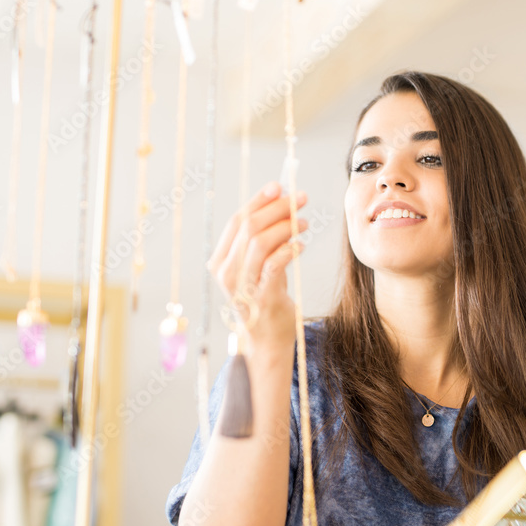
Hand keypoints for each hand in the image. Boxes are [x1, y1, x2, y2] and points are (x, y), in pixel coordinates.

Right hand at [207, 181, 309, 354]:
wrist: (268, 339)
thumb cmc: (265, 297)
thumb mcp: (257, 267)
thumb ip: (260, 240)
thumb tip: (278, 199)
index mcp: (220, 261)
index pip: (236, 221)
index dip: (258, 200)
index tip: (278, 186)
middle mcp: (226, 273)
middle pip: (249, 227)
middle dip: (277, 208)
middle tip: (300, 199)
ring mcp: (242, 286)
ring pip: (260, 241)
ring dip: (286, 226)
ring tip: (305, 222)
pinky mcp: (262, 297)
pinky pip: (274, 264)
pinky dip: (289, 249)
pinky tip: (301, 245)